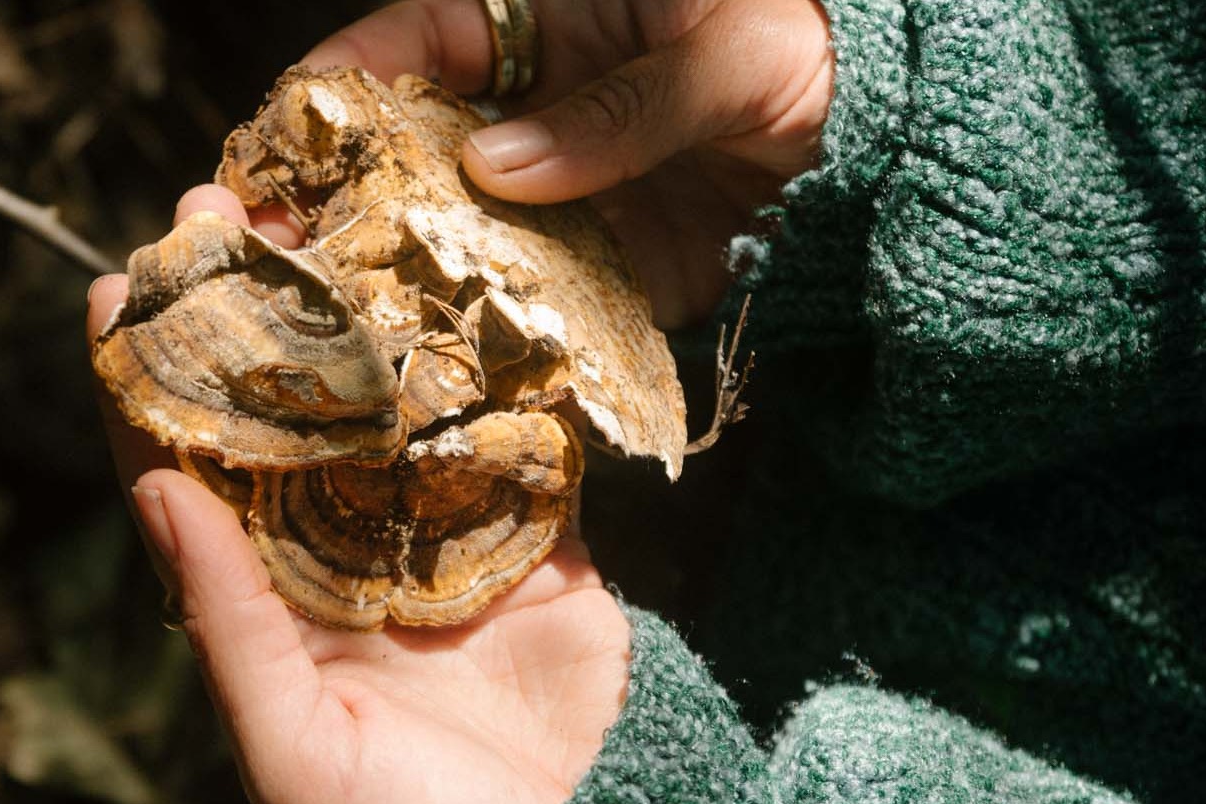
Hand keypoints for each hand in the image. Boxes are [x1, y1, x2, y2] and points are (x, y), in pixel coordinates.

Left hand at [89, 187, 633, 803]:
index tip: (117, 286)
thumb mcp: (291, 743)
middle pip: (287, 409)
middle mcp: (342, 552)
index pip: (188, 470)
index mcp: (265, 599)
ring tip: (344, 212)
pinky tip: (486, 280)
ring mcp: (441, 539)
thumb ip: (229, 623)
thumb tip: (152, 489)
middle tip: (226, 209)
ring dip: (371, 311)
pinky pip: (519, 438)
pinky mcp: (538, 544)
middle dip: (255, 311)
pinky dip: (509, 366)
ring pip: (397, 402)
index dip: (151, 379)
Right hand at [302, 0, 834, 326]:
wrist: (924, 140)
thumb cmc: (827, 46)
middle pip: (417, 142)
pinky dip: (498, 331)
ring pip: (462, 229)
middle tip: (281, 249)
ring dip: (408, 276)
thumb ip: (618, 111)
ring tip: (342, 325)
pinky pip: (539, 297)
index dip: (347, 78)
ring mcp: (573, 187)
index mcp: (558, 10)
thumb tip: (494, 167)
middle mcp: (545, 99)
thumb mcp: (729, 55)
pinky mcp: (614, 263)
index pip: (425, 35)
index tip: (286, 132)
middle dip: (349, 193)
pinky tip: (447, 365)